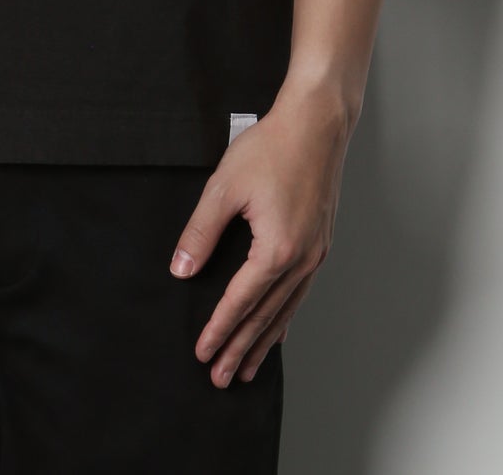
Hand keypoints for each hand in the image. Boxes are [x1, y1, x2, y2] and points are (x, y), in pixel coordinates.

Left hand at [168, 81, 353, 386]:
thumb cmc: (271, 148)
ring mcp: (316, 254)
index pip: (240, 302)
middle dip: (241, 349)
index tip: (203, 355)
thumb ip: (201, 232)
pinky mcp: (320, 243)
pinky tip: (279, 328)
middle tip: (222, 379)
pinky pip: (300, 293)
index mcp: (276, 250)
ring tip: (249, 368)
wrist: (317, 124)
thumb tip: (182, 270)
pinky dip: (286, 316)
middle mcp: (302, 260)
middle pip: (265, 317)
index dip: (219, 330)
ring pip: (286, 310)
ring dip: (265, 341)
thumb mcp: (224, 187)